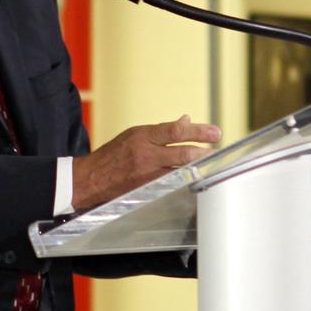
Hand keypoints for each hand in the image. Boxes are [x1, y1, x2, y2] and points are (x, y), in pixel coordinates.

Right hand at [72, 114, 221, 212]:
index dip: (198, 131)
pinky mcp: (148, 189)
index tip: (215, 132)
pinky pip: (172, 183)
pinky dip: (186, 179)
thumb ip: (161, 131)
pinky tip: (197, 177)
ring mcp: (148, 174)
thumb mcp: (135, 135)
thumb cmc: (114, 154)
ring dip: (198, 167)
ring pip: (180, 170)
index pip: (175, 131)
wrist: (91, 178)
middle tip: (218, 149)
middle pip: (182, 153)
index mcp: (142, 136)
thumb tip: (186, 121)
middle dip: (204, 151)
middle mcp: (146, 154)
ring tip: (212, 162)